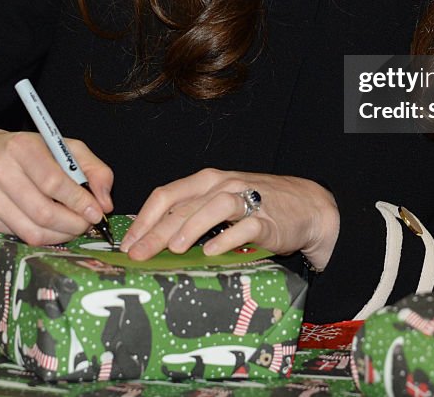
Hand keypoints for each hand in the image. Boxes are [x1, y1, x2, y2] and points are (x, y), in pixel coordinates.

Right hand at [0, 128, 113, 245]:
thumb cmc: (30, 150)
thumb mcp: (64, 148)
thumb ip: (93, 169)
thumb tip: (105, 202)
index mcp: (22, 147)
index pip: (53, 182)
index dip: (78, 202)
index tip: (97, 212)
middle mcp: (0, 170)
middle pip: (43, 211)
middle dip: (73, 224)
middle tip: (88, 224)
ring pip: (31, 231)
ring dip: (61, 235)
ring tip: (74, 227)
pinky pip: (20, 236)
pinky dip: (43, 237)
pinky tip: (53, 227)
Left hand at [120, 169, 339, 270]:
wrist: (306, 206)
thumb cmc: (256, 206)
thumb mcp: (219, 204)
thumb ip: (191, 214)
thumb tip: (151, 239)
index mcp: (206, 181)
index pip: (167, 194)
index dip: (144, 218)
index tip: (127, 244)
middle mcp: (223, 185)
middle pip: (184, 204)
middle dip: (157, 230)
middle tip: (138, 253)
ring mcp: (246, 200)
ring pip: (214, 206)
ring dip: (192, 226)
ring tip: (173, 248)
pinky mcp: (268, 219)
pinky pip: (246, 226)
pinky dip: (227, 238)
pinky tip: (212, 252)